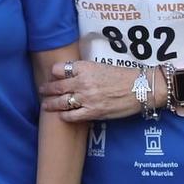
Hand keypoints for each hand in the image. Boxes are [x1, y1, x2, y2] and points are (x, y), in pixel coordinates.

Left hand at [39, 59, 162, 121]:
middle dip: (46, 89)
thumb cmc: (124, 76)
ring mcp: (87, 98)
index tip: (51, 76)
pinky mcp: (93, 112)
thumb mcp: (101, 67)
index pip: (59, 69)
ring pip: (61, 102)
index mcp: (85, 68)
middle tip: (42, 90)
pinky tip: (62, 115)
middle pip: (57, 86)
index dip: (53, 73)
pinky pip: (71, 116)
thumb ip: (85, 70)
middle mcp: (83, 82)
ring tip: (45, 105)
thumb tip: (72, 74)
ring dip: (50, 104)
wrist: (141, 88)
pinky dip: (64, 116)